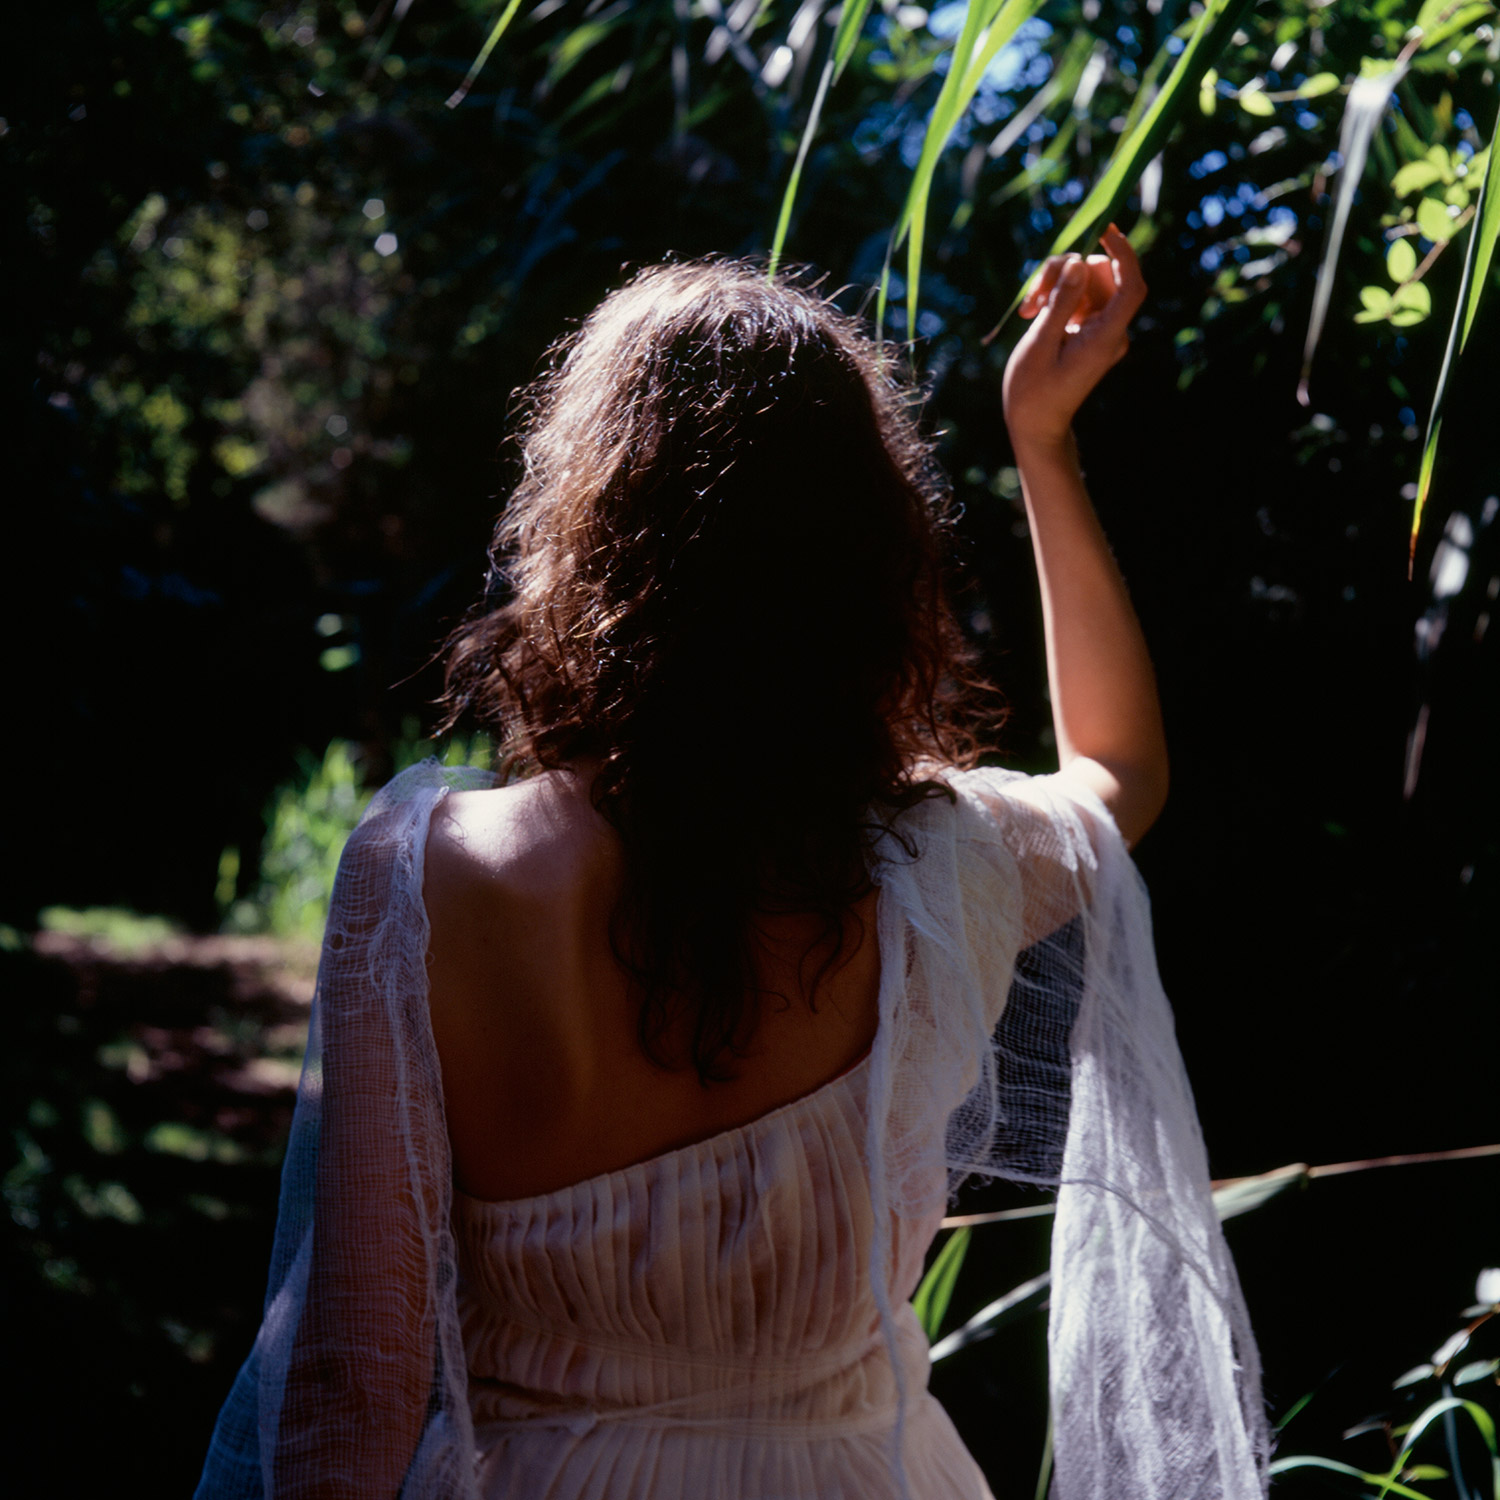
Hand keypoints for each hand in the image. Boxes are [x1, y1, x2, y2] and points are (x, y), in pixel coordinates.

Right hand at [1001, 224, 1146, 452]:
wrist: (1035, 425)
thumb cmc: (1033, 393)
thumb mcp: (1040, 344)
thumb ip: (1061, 302)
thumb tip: (1078, 262)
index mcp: (1106, 338)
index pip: (1131, 285)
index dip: (1123, 253)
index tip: (1103, 228)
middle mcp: (1111, 331)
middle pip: (1102, 277)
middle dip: (1067, 272)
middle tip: (1033, 293)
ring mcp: (1100, 331)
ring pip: (1086, 283)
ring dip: (1055, 284)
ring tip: (1026, 309)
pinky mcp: (1087, 330)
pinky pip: (1077, 298)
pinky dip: (1055, 297)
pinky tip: (1031, 312)